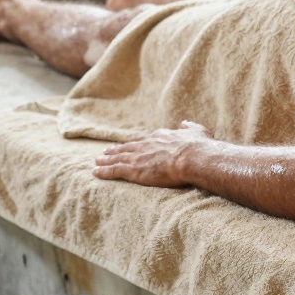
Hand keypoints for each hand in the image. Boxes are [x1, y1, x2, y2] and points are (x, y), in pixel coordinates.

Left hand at [93, 121, 218, 186]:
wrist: (193, 157)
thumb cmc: (198, 146)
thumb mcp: (197, 130)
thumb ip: (189, 126)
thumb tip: (184, 122)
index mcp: (160, 136)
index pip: (142, 139)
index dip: (133, 142)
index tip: (127, 143)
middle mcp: (146, 144)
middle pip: (126, 147)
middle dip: (115, 150)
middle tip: (105, 152)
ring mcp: (138, 157)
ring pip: (117, 158)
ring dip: (106, 160)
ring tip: (96, 161)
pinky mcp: (134, 170)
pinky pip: (114, 171)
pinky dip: (104, 171)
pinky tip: (96, 172)